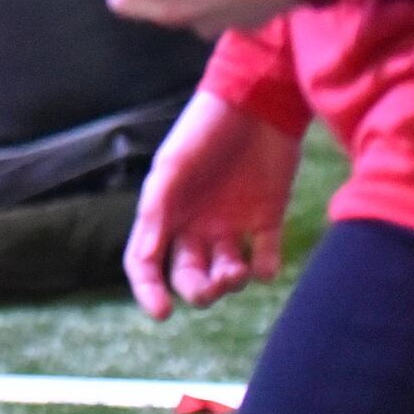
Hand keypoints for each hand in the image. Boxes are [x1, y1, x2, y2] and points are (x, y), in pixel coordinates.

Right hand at [122, 90, 301, 320]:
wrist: (260, 100)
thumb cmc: (206, 128)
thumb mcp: (173, 165)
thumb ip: (157, 211)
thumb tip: (145, 258)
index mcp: (165, 213)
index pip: (146, 263)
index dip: (148, 290)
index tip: (161, 313)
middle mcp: (196, 225)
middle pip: (189, 276)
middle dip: (198, 290)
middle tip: (214, 284)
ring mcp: (233, 225)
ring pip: (226, 274)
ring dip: (229, 283)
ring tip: (238, 270)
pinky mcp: (268, 220)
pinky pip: (265, 260)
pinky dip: (264, 270)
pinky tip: (262, 263)